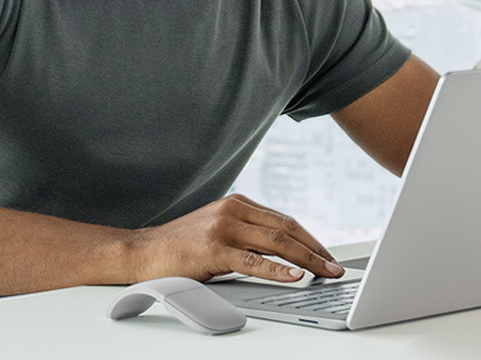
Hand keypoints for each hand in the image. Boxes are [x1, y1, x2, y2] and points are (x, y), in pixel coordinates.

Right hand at [129, 194, 344, 283]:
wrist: (144, 252)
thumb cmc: (181, 246)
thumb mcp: (218, 230)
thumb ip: (247, 232)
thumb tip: (286, 251)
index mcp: (236, 203)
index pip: (285, 220)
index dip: (312, 239)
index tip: (329, 256)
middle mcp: (232, 210)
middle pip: (286, 229)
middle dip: (316, 250)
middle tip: (336, 267)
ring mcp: (222, 228)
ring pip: (276, 243)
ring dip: (307, 260)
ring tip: (326, 273)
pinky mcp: (213, 249)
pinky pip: (254, 261)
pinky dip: (279, 270)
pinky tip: (296, 277)